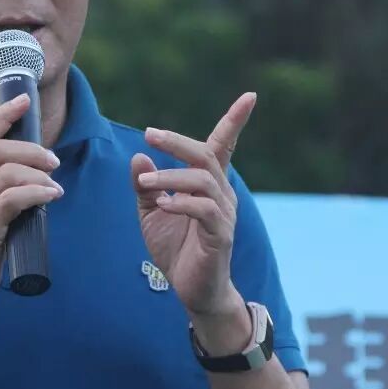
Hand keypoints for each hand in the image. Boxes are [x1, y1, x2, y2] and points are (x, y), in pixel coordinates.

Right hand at [0, 94, 62, 317]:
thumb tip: (30, 172)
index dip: (3, 115)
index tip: (25, 101)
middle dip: (31, 148)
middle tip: (53, 161)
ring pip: (8, 171)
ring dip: (38, 174)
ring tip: (54, 185)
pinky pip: (14, 199)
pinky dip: (38, 193)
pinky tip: (51, 197)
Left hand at [130, 92, 256, 316]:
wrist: (193, 292)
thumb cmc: (177, 249)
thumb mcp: (152, 213)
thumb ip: (146, 187)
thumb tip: (138, 157)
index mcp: (209, 185)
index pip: (223, 146)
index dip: (235, 121)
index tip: (250, 96)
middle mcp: (222, 194)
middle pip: (207, 154)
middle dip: (178, 141)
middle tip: (149, 134)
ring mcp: (223, 214)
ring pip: (203, 180)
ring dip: (170, 177)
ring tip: (144, 183)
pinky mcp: (220, 236)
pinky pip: (204, 210)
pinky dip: (181, 203)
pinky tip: (164, 206)